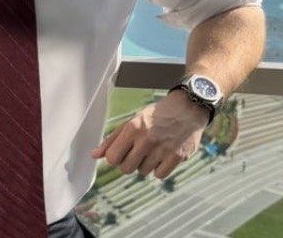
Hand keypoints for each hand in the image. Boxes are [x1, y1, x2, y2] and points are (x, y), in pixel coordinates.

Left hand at [89, 91, 207, 178]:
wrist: (188, 107)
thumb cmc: (157, 114)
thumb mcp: (133, 120)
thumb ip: (113, 139)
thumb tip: (94, 155)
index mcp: (133, 127)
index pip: (112, 158)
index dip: (115, 157)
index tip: (122, 152)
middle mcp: (147, 139)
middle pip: (126, 168)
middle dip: (129, 163)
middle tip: (138, 151)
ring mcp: (163, 148)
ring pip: (143, 172)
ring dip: (146, 164)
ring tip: (154, 149)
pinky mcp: (177, 156)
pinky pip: (159, 175)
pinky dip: (160, 168)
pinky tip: (164, 155)